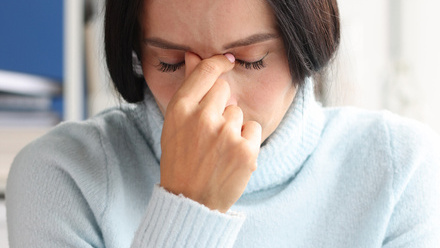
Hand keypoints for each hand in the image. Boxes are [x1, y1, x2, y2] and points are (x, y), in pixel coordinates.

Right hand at [159, 52, 261, 212]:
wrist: (190, 201)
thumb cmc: (180, 160)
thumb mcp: (174, 124)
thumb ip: (188, 88)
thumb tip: (194, 54)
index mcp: (180, 110)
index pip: (206, 72)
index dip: (219, 63)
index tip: (227, 62)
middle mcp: (202, 118)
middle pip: (225, 90)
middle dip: (221, 105)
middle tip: (210, 130)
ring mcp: (225, 134)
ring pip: (238, 112)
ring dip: (233, 126)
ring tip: (218, 149)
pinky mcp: (245, 150)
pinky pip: (252, 128)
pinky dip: (246, 141)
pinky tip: (231, 156)